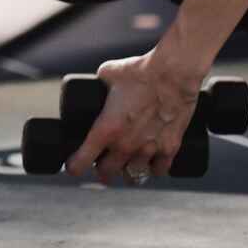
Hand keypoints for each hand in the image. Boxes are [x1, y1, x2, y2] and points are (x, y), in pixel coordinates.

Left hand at [65, 51, 205, 183]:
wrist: (174, 74)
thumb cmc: (140, 72)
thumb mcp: (108, 74)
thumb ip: (100, 82)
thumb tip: (98, 81)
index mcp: (105, 130)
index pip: (81, 162)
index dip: (74, 166)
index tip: (73, 166)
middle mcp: (125, 145)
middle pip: (107, 172)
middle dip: (102, 171)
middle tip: (102, 166)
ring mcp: (149, 149)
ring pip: (134, 176)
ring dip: (127, 173)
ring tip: (126, 168)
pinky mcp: (170, 148)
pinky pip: (160, 170)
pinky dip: (154, 169)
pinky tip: (151, 165)